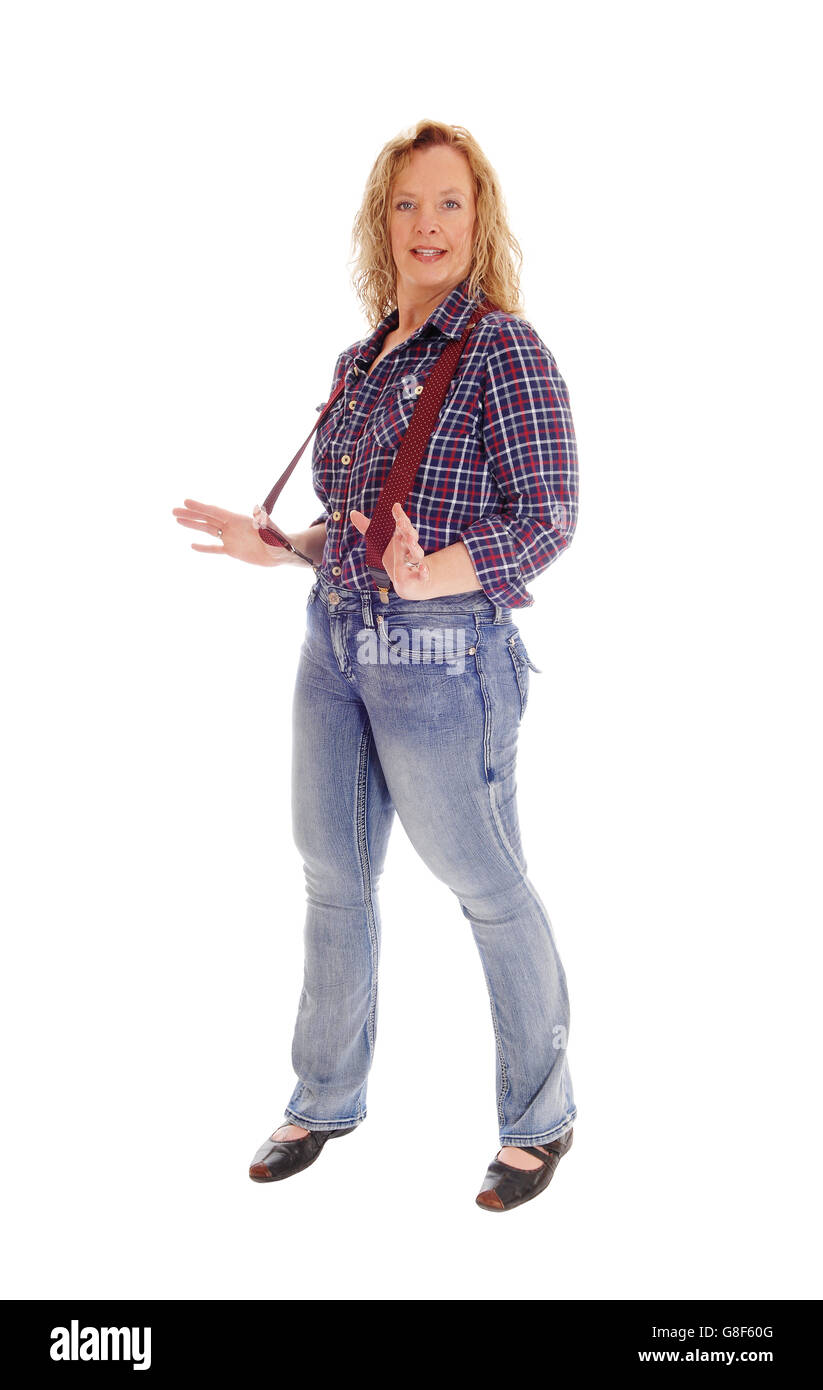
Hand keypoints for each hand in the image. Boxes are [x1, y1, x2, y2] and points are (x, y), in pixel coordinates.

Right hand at [171, 499, 296, 567]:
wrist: (283, 553)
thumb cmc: (280, 540)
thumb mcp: (272, 531)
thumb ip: (264, 522)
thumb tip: (260, 511)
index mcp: (239, 520)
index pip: (216, 512)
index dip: (201, 507)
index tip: (186, 501)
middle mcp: (232, 527)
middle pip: (207, 519)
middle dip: (191, 514)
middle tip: (174, 510)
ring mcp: (231, 538)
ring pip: (208, 530)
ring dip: (193, 526)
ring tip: (177, 520)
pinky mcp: (233, 550)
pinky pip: (215, 548)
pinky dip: (204, 548)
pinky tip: (192, 545)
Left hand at [349, 501, 432, 599]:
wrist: (411, 581)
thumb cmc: (396, 558)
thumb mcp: (380, 543)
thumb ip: (367, 529)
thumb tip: (353, 513)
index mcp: (402, 538)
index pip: (402, 525)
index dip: (399, 516)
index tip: (395, 506)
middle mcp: (410, 548)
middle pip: (410, 537)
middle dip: (406, 529)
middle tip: (400, 522)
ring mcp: (415, 562)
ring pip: (417, 553)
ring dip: (414, 546)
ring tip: (410, 539)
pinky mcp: (419, 577)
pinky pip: (423, 574)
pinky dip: (424, 571)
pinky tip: (423, 568)